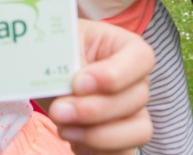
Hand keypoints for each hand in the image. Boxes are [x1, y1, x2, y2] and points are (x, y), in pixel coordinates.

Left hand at [48, 20, 153, 154]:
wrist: (51, 80)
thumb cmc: (59, 56)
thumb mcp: (59, 48)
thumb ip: (66, 62)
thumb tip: (70, 89)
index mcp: (126, 48)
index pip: (141, 58)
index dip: (114, 74)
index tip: (78, 83)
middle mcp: (137, 80)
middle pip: (137, 98)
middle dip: (94, 109)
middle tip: (58, 109)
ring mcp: (134, 112)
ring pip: (138, 130)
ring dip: (98, 134)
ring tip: (64, 127)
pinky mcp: (123, 140)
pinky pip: (124, 153)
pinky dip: (97, 150)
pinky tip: (74, 139)